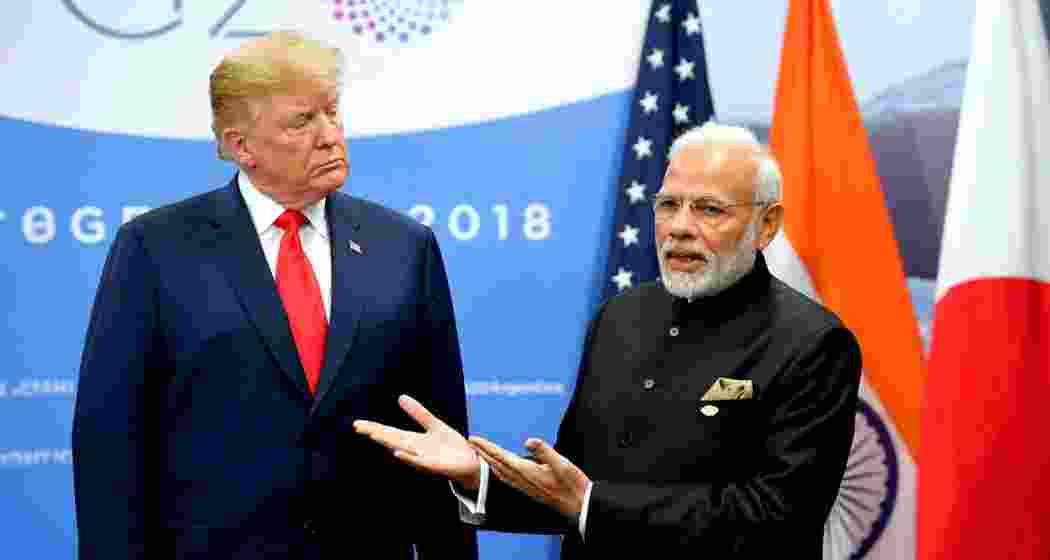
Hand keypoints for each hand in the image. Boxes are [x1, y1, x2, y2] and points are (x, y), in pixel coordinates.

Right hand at [353, 395, 480, 489]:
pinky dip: (407, 457)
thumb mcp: (434, 424)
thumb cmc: (449, 446)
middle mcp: (413, 449)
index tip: (357, 424)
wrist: (469, 462)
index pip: (389, 432)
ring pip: (401, 449)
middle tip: (358, 427)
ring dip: (388, 442)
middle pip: (390, 439)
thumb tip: (400, 397)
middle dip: (375, 433)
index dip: (373, 427)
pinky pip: (417, 461)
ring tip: (374, 434)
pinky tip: (397, 452)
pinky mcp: (433, 466)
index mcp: (412, 440)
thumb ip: (418, 413)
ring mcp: (421, 458)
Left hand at [469, 436, 589, 517]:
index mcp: (528, 472)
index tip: (475, 439)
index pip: (502, 457)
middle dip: (483, 452)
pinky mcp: (529, 490)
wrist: (579, 505)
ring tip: (480, 453)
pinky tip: (498, 470)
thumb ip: (544, 451)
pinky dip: (498, 471)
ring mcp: (525, 487)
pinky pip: (507, 479)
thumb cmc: (572, 484)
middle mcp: (523, 480)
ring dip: (488, 461)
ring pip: (500, 473)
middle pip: (496, 465)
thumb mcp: (562, 463)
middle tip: (471, 442)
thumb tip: (528, 441)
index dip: (487, 447)